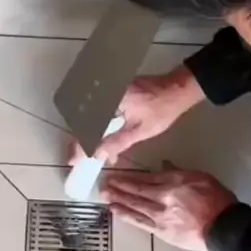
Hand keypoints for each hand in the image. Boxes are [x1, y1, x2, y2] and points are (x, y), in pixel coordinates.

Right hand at [69, 65, 204, 164]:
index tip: (74, 161)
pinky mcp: (112, 92)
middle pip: (83, 121)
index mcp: (109, 101)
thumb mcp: (140, 131)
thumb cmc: (162, 109)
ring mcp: (107, 91)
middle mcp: (104, 94)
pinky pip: (99, 110)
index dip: (79, 146)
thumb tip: (98, 155)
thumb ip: (117, 143)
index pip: (87, 127)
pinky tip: (100, 140)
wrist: (177, 89)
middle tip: (77, 160)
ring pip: (89, 116)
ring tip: (88, 153)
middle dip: (80, 142)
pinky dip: (97, 126)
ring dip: (87, 135)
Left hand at [101, 169, 236, 250]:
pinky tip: (115, 211)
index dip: (128, 177)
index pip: (145, 179)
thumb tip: (162, 165)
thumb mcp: (199, 177)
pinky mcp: (161, 232)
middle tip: (103, 184)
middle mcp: (162, 199)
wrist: (223, 227)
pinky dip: (126, 216)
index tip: (115, 174)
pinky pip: (139, 222)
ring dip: (117, 200)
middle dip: (118, 188)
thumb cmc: (215, 199)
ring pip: (134, 207)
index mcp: (172, 184)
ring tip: (104, 196)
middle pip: (136, 192)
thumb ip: (178, 172)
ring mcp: (159, 217)